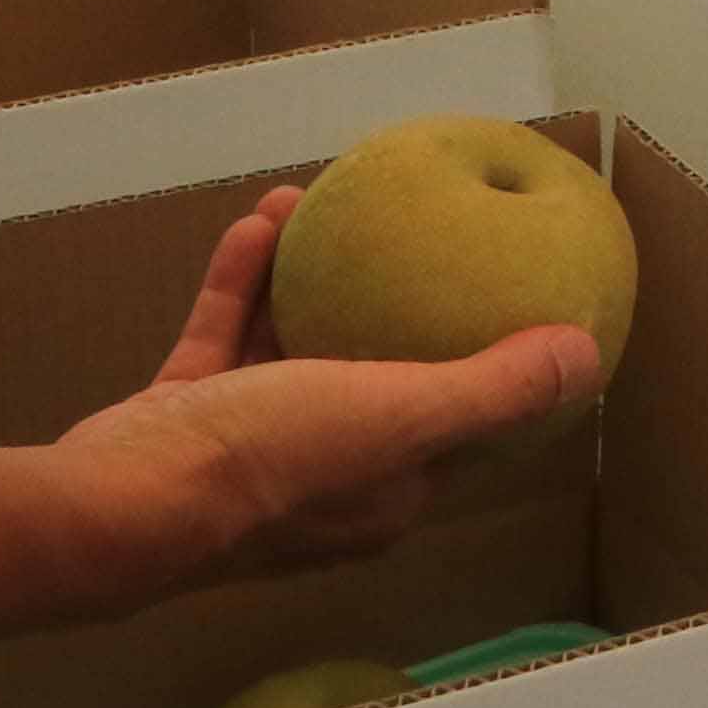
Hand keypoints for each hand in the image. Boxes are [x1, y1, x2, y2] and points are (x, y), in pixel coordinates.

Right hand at [50, 191, 605, 578]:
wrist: (122, 501)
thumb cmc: (272, 463)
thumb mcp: (400, 415)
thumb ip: (491, 388)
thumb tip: (584, 356)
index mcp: (385, 488)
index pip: (452, 424)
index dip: (479, 362)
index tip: (497, 294)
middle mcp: (322, 476)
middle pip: (369, 376)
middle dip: (387, 305)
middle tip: (408, 232)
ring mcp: (245, 449)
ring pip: (291, 348)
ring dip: (308, 278)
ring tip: (324, 207)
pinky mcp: (185, 419)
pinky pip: (225, 336)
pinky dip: (244, 281)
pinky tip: (260, 219)